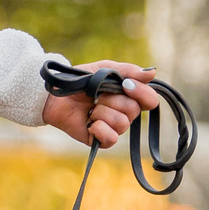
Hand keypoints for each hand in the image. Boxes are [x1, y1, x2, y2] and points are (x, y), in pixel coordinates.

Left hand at [43, 59, 158, 148]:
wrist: (56, 93)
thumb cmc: (81, 80)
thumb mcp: (105, 69)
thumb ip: (128, 71)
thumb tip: (152, 73)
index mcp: (129, 97)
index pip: (150, 100)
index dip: (141, 93)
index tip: (126, 84)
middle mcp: (125, 114)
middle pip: (134, 110)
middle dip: (112, 100)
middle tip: (97, 95)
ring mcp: (113, 128)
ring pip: (122, 123)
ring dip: (102, 112)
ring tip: (90, 108)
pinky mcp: (100, 140)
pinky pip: (111, 138)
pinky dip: (99, 128)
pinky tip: (89, 122)